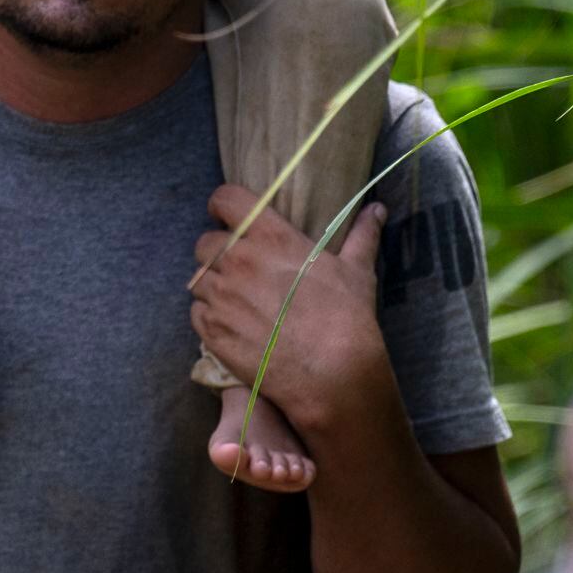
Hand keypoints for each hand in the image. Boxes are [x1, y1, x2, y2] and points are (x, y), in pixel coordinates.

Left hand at [191, 193, 389, 444]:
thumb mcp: (357, 269)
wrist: (332, 371)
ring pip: (198, 279)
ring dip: (212, 285)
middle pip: (205, 243)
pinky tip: (231, 324)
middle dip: (216, 252)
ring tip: (235, 300)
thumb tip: (376, 210)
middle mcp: (239, 261)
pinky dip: (209, 315)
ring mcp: (222, 297)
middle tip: (236, 268)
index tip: (225, 215)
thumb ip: (362, 235)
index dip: (221, 205)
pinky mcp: (213, 330)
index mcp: (271, 237)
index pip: (226, 200)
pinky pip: (196, 312)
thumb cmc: (346, 316)